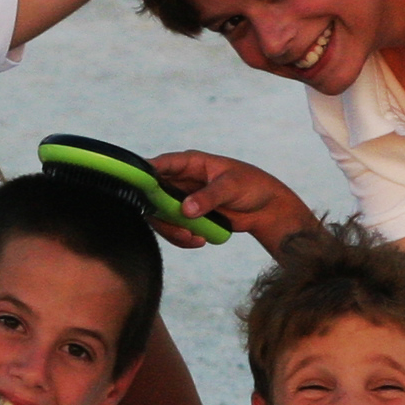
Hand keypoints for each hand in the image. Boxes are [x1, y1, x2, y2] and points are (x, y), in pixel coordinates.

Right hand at [145, 152, 323, 254]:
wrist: (265, 208)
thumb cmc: (251, 186)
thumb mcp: (231, 187)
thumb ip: (209, 197)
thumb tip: (185, 209)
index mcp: (190, 163)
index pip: (161, 164)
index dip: (145, 174)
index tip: (139, 188)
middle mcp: (181, 180)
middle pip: (153, 196)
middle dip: (161, 214)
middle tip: (178, 229)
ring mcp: (182, 200)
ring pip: (160, 216)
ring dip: (172, 231)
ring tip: (194, 239)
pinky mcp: (188, 218)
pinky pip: (173, 229)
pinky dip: (182, 238)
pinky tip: (200, 241)